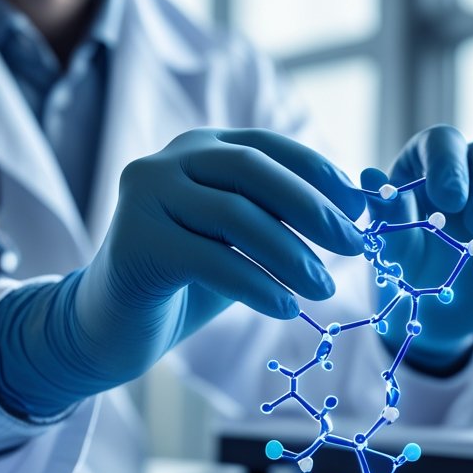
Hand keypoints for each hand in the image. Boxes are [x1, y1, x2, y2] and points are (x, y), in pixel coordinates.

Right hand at [0, 128, 365, 417]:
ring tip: (325, 288)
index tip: (360, 209)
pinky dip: (256, 284)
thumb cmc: (189, 282)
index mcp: (198, 148)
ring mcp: (145, 197)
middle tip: (353, 247)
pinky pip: (210, 259)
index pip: (268, 146)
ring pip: (234, 216)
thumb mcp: (243, 241)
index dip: (318, 172)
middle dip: (311, 208)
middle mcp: (167, 161)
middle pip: (252, 170)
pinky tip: (285, 308)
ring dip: (291, 254)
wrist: (112, 326)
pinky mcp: (136, 243)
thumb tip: (360, 210)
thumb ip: (285, 219)